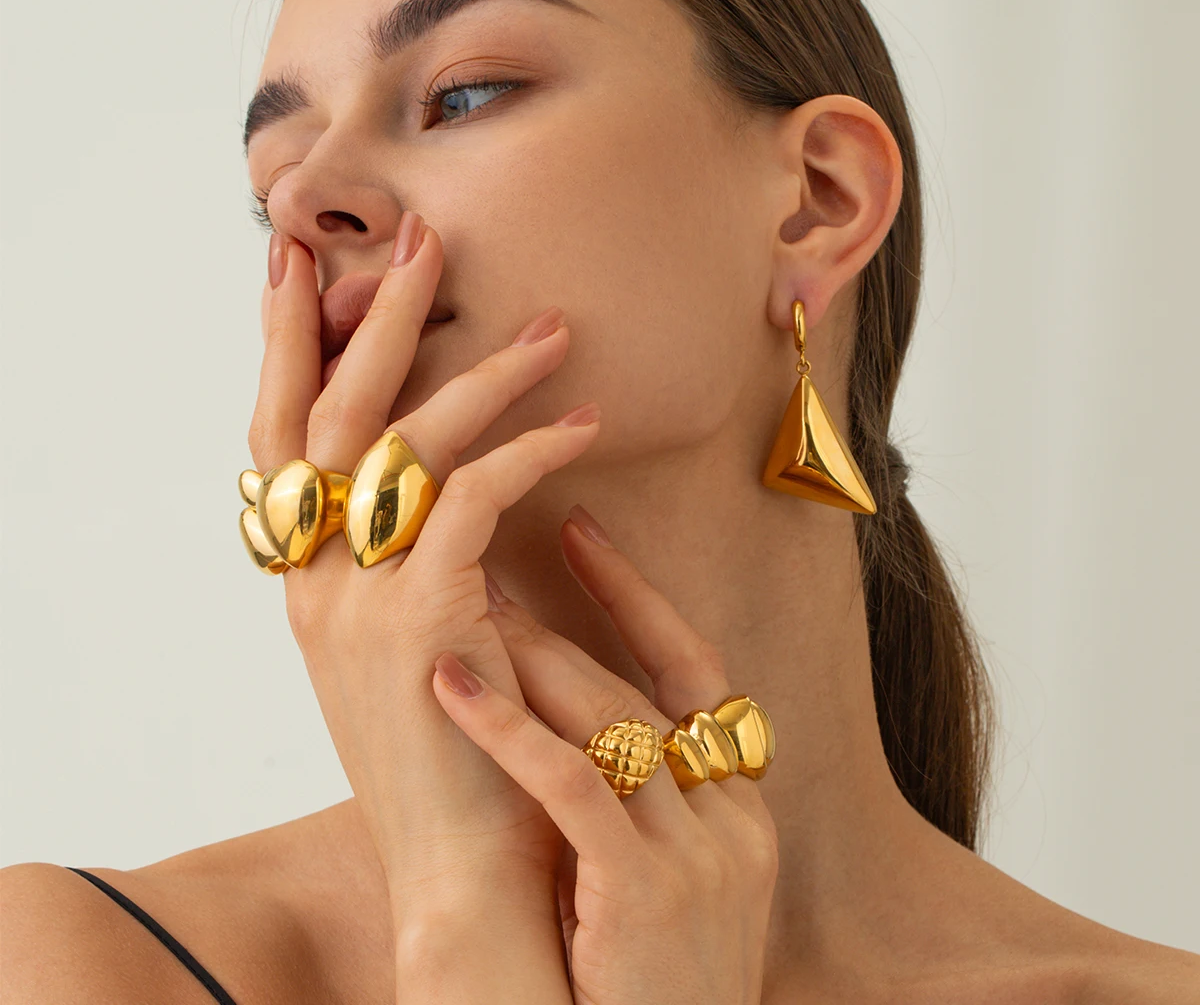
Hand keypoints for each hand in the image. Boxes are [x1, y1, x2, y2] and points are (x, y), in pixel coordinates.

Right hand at [248, 217, 597, 999]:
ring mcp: (356, 604)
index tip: (303, 263)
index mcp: (308, 581)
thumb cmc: (458, 751)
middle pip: (323, 413)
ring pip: (403, 442)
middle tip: (420, 237)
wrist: (464, 875)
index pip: (279, 434)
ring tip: (555, 326)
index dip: (286, 344)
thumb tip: (443, 483)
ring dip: (481, 370)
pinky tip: (581, 424)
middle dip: (367, 316)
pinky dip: (527, 449)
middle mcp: (314, 583)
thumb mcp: (413, 642)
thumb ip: (409, 563)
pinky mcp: (418, 625)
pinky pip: (469, 500)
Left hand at [431, 507, 779, 1004]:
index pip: (692, 668)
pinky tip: (449, 683)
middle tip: (482, 568)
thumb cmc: (641, 999)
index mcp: (744, 812)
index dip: (636, 593)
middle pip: (635, 688)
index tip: (582, 527)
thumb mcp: (659, 889)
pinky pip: (571, 782)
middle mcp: (738, 822)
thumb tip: (569, 717)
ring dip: (525, 661)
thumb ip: (637, 805)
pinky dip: (506, 727)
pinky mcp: (649, 894)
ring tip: (460, 609)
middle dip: (552, 626)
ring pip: (607, 720)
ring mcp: (704, 857)